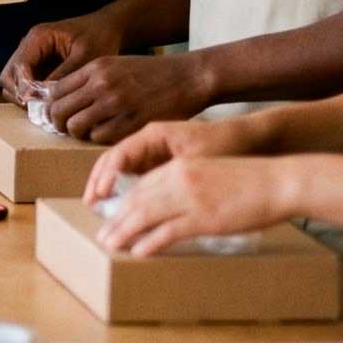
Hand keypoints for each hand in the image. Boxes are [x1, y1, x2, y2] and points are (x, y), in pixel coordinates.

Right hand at [0, 13, 123, 101]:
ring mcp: (31, 56)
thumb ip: (62, 76)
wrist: (109, 28)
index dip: (24, 89)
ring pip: (14, 83)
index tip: (40, 105)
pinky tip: (51, 103)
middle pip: (8, 76)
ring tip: (47, 109)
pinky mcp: (37, 65)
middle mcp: (28, 46)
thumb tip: (41, 97)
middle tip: (42, 110)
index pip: (18, 67)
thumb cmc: (100, 38)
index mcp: (38, 37)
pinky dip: (32, 96)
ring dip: (25, 97)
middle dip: (21, 95)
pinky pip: (25, 84)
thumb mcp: (85, 57)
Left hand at [41, 52, 207, 143]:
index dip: (52, 105)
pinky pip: (98, 137)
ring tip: (89, 131)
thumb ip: (90, 79)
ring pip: (75, 126)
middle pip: (59, 110)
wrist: (190, 76)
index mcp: (95, 68)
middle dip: (58, 122)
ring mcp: (116, 104)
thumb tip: (62, 99)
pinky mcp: (131, 122)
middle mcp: (101, 84)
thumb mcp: (116, 64)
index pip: (55, 90)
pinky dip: (98, 138)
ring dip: (78, 133)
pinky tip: (109, 133)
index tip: (57, 113)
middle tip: (67, 127)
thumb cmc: (153, 73)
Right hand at [83, 117, 264, 203]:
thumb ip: (170, 179)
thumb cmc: (227, 146)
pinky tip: (125, 205)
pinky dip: (129, 189)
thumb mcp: (198, 164)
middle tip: (89, 205)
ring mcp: (156, 150)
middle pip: (114, 161)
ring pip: (124, 168)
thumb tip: (144, 200)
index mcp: (154, 134)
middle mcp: (150, 140)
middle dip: (100, 183)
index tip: (98, 196)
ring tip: (99, 208)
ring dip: (111, 187)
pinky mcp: (165, 160)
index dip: (105, 177)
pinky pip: (139, 174)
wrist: (253, 138)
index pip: (118, 155)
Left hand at [92, 156, 299, 256]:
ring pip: (145, 216)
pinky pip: (168, 231)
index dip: (122, 202)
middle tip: (102, 235)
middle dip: (116, 219)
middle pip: (137, 200)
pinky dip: (150, 243)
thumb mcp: (211, 174)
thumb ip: (189, 186)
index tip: (111, 216)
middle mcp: (179, 180)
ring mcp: (190, 199)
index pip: (141, 185)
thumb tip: (172, 207)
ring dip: (124, 232)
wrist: (278, 181)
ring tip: (110, 245)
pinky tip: (138, 252)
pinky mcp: (203, 218)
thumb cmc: (250, 181)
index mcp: (180, 168)